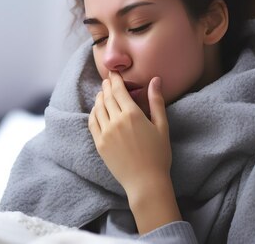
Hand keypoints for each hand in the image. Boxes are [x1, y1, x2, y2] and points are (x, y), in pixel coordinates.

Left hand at [88, 71, 170, 192]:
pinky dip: (94, 112)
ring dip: (100, 97)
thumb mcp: (162, 126)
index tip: (113, 73)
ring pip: (98, 108)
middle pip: (107, 97)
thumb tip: (155, 80)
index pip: (119, 90)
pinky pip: (92, 122)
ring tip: (103, 93)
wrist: (145, 182)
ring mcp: (105, 133)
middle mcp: (116, 121)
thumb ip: (156, 101)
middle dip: (107, 86)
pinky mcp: (99, 144)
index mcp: (132, 114)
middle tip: (107, 80)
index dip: (115, 79)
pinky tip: (97, 109)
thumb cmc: (158, 155)